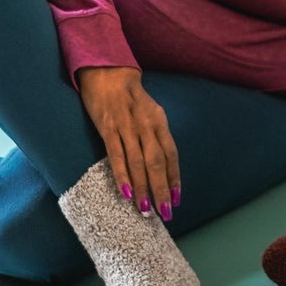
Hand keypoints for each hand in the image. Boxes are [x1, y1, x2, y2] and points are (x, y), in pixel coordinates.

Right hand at [74, 66, 180, 220]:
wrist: (108, 72)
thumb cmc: (130, 97)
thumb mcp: (149, 113)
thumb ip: (155, 135)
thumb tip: (162, 163)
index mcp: (160, 122)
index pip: (171, 154)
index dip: (175, 178)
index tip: (177, 199)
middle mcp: (147, 125)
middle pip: (158, 162)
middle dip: (162, 189)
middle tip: (166, 213)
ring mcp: (127, 126)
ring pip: (139, 162)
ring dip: (144, 188)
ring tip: (146, 210)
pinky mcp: (108, 127)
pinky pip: (117, 155)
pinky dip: (123, 175)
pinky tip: (126, 192)